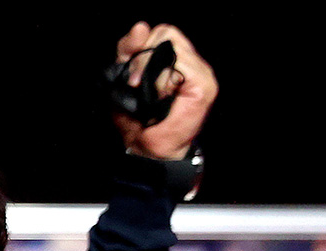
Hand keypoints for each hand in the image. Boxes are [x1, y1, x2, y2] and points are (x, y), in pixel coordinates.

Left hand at [113, 22, 215, 159]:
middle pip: (166, 32)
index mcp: (171, 59)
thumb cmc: (136, 118)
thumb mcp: (122, 78)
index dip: (138, 43)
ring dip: (151, 68)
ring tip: (148, 91)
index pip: (159, 31)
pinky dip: (163, 78)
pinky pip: (181, 64)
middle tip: (134, 82)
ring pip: (172, 45)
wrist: (148, 148)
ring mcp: (200, 72)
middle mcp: (188, 62)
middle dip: (142, 55)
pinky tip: (160, 94)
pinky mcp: (203, 84)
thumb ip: (128, 51)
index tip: (126, 66)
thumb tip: (139, 27)